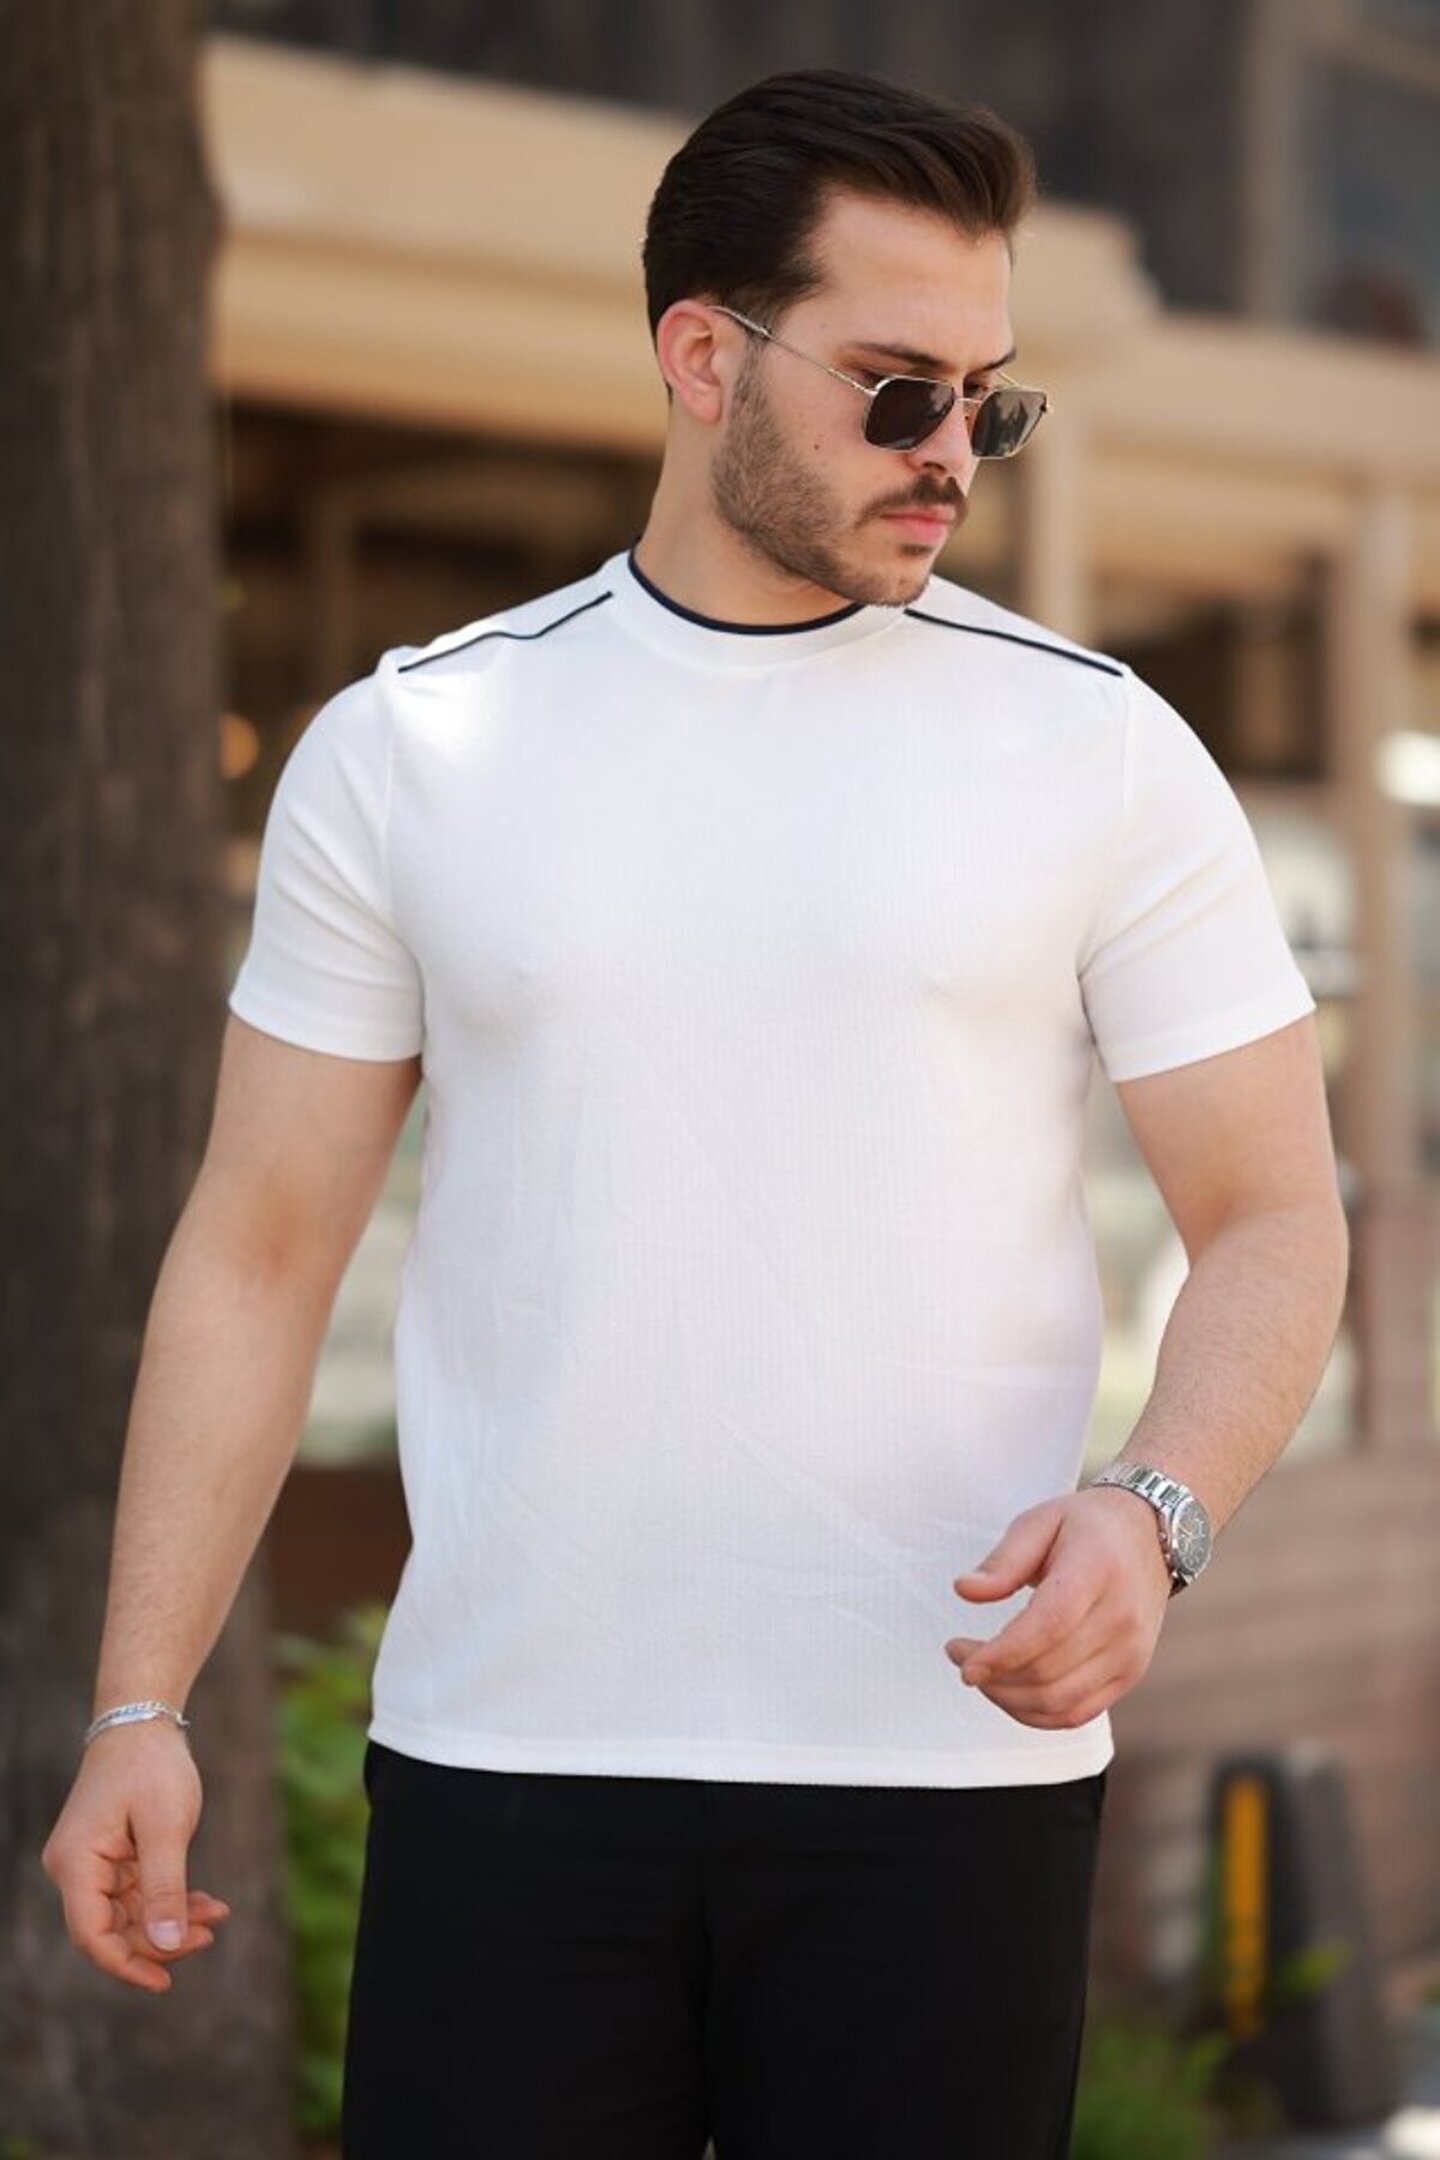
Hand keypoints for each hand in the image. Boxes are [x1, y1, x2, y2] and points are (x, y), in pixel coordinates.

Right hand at [41, 1718, 230, 1993]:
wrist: (144, 1720)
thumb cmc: (152, 1768)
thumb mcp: (166, 1828)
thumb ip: (164, 1889)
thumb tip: (165, 1946)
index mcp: (76, 1865)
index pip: (92, 1935)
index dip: (126, 1964)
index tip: (165, 1982)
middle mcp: (76, 1869)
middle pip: (113, 1928)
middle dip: (161, 1939)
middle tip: (209, 1935)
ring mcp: (94, 1863)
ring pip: (130, 1913)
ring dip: (172, 1919)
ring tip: (217, 1916)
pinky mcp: (113, 1856)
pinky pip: (139, 1892)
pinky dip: (170, 1899)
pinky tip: (207, 1903)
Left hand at [944, 1485, 1175, 1729]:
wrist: (1148, 1536)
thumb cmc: (1087, 1526)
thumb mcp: (1040, 1521)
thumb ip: (1003, 1560)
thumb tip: (964, 1590)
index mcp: (1098, 1569)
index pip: (1049, 1625)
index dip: (1002, 1653)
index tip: (963, 1661)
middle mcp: (1121, 1617)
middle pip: (1049, 1670)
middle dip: (993, 1674)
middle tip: (958, 1653)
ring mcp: (1130, 1652)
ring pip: (1059, 1700)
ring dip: (1008, 1698)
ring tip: (982, 1672)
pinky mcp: (1130, 1674)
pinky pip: (1078, 1713)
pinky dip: (1036, 1714)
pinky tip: (1009, 1692)